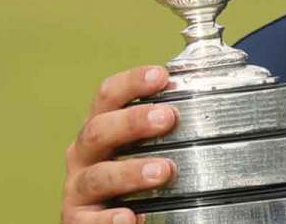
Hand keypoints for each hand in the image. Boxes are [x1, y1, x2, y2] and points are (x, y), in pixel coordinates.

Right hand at [62, 65, 177, 223]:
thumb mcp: (138, 146)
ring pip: (98, 177)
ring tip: (162, 171)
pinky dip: (111, 220)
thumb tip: (207, 97)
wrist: (107, 219)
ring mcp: (78, 190)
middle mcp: (84, 156)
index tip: (161, 76)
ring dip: (130, 171)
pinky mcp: (78, 222)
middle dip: (133, 121)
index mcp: (99, 129)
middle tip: (167, 118)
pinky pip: (91, 221)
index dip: (131, 83)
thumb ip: (159, 125)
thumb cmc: (127, 177)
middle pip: (98, 130)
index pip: (107, 96)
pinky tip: (131, 217)